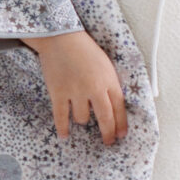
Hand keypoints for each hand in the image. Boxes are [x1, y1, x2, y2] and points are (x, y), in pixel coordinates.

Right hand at [23, 28, 126, 143]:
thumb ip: (110, 83)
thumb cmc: (85, 49)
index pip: (119, 108)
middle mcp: (94, 89)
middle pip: (105, 118)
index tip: (121, 135)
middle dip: (108, 133)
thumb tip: (114, 105)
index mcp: (109, 80)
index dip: (121, 124)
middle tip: (108, 141)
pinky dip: (63, 128)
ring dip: (82, 119)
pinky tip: (65, 135)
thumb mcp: (105, 64)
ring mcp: (76, 92)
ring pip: (82, 118)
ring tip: (80, 115)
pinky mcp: (58, 93)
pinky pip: (61, 117)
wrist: (61, 38)